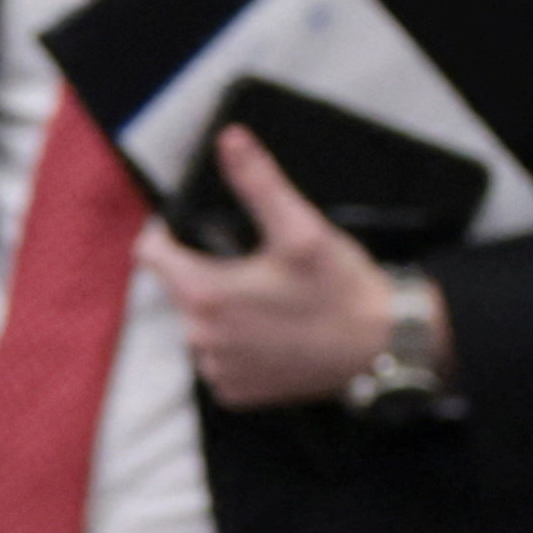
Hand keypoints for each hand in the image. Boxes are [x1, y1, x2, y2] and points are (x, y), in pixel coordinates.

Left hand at [135, 126, 408, 407]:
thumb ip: (257, 181)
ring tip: (270, 299)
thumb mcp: (301, 227)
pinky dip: (239, 342)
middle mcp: (201, 339)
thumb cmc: (341, 288)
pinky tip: (274, 331)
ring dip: (223, 308)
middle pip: (180, 290)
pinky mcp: (235, 393)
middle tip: (253, 262)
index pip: (150, 255)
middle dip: (206, 270)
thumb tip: (230, 139)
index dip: (164, 233)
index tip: (183, 224)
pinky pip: (221, 358)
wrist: (382, 347)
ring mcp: (217, 370)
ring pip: (201, 324)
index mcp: (204, 296)